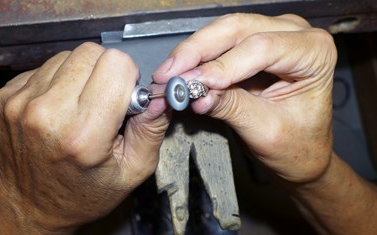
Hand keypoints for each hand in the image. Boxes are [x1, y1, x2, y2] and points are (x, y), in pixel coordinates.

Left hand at [0, 42, 168, 233]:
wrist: (28, 205)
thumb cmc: (80, 194)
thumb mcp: (131, 171)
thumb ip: (152, 131)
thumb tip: (162, 97)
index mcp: (83, 135)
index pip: (116, 65)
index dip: (129, 78)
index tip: (125, 97)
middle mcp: (46, 113)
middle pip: (92, 53)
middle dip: (106, 72)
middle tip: (104, 101)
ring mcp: (20, 102)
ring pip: (68, 56)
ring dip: (81, 76)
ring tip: (80, 106)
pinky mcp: (6, 96)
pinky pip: (45, 67)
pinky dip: (59, 82)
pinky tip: (61, 108)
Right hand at [153, 14, 336, 184]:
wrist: (301, 153)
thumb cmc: (298, 145)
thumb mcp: (265, 131)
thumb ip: (231, 107)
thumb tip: (195, 93)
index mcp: (314, 53)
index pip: (262, 48)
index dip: (223, 65)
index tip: (192, 83)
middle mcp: (296, 35)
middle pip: (237, 29)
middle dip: (197, 50)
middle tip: (169, 73)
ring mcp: (274, 34)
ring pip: (224, 31)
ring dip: (193, 52)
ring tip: (170, 74)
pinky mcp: (254, 44)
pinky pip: (220, 44)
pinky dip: (198, 57)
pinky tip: (182, 71)